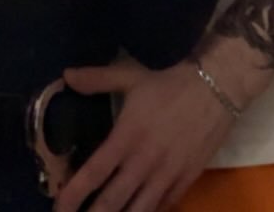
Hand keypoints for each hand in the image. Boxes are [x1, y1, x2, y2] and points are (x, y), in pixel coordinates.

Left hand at [52, 57, 234, 211]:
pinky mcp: (186, 181)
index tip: (58, 208)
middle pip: (112, 203)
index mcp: (126, 138)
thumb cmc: (168, 85)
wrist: (215, 89)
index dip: (72, 195)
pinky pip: (162, 207)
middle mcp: (143, 163)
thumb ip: (97, 79)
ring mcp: (166, 176)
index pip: (93, 174)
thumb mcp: (130, 77)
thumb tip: (67, 75)